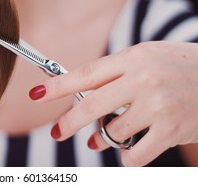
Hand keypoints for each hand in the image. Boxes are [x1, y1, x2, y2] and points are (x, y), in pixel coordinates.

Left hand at [30, 41, 197, 165]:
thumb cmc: (176, 65)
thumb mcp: (145, 56)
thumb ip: (114, 73)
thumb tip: (82, 94)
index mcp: (132, 58)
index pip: (87, 73)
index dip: (59, 86)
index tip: (37, 94)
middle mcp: (143, 79)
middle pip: (92, 105)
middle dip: (70, 122)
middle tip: (57, 132)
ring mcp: (158, 105)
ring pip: (113, 131)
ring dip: (102, 139)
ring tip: (101, 139)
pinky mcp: (172, 129)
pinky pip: (136, 154)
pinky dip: (127, 157)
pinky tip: (127, 151)